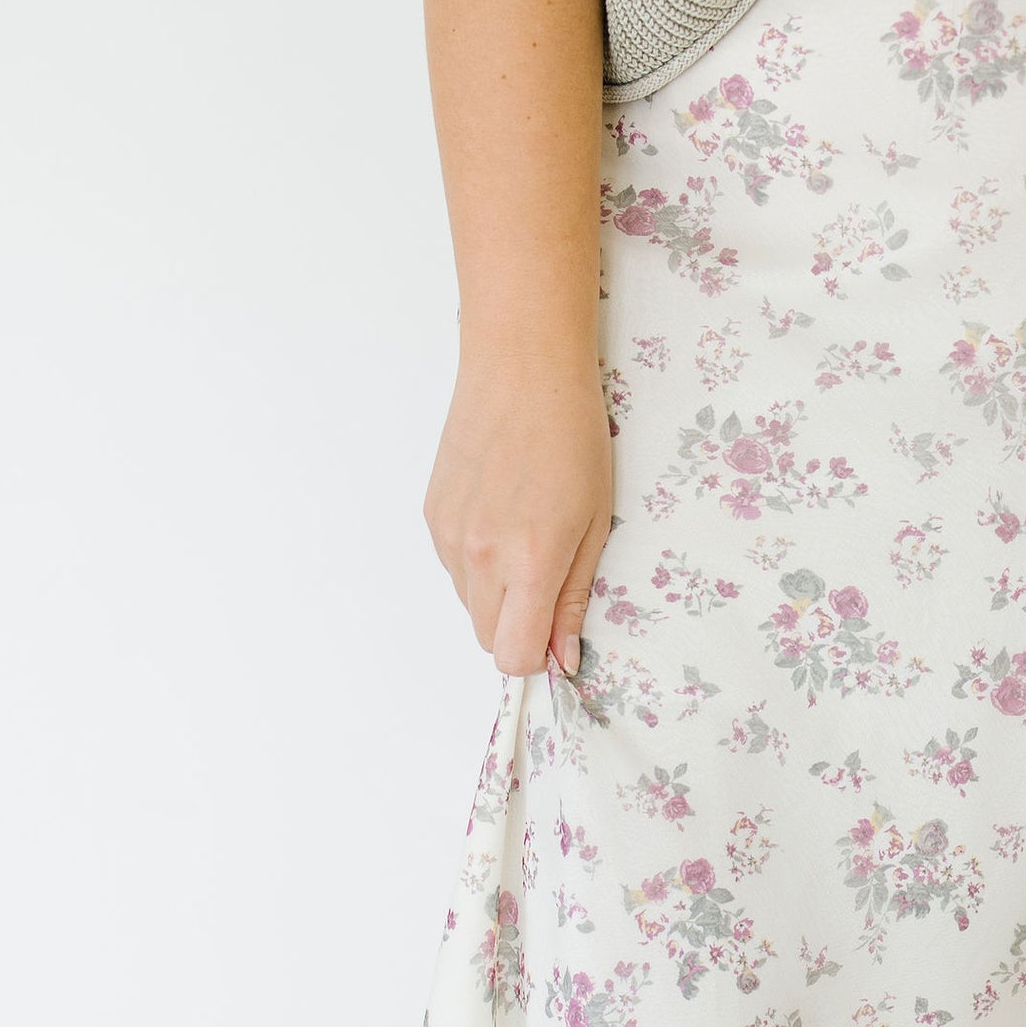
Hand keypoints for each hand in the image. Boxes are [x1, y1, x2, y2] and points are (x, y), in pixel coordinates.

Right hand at [423, 344, 610, 678]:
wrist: (521, 369)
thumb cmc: (573, 438)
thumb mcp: (594, 523)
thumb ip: (573, 597)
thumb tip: (562, 657)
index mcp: (527, 561)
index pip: (513, 656)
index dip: (538, 657)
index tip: (557, 635)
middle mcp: (478, 555)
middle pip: (488, 637)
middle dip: (519, 627)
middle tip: (549, 579)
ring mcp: (447, 535)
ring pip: (469, 603)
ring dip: (497, 593)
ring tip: (527, 535)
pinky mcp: (431, 514)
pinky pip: (453, 568)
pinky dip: (476, 561)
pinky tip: (502, 515)